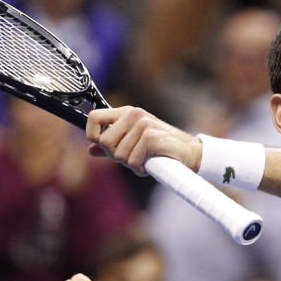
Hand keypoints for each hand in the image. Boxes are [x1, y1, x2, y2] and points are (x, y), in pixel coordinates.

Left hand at [85, 107, 202, 176]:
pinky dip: (140, 168)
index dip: (93, 135)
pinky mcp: (151, 137)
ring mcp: (143, 124)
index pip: (94, 118)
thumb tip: (91, 150)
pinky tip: (150, 163)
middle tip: (133, 157)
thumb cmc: (161, 149)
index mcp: (127, 112)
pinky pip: (132, 160)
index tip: (103, 146)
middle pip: (104, 141)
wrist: (190, 153)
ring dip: (131, 164)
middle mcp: (134, 114)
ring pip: (118, 154)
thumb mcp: (133, 144)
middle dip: (116, 156)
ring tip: (145, 160)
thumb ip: (112, 145)